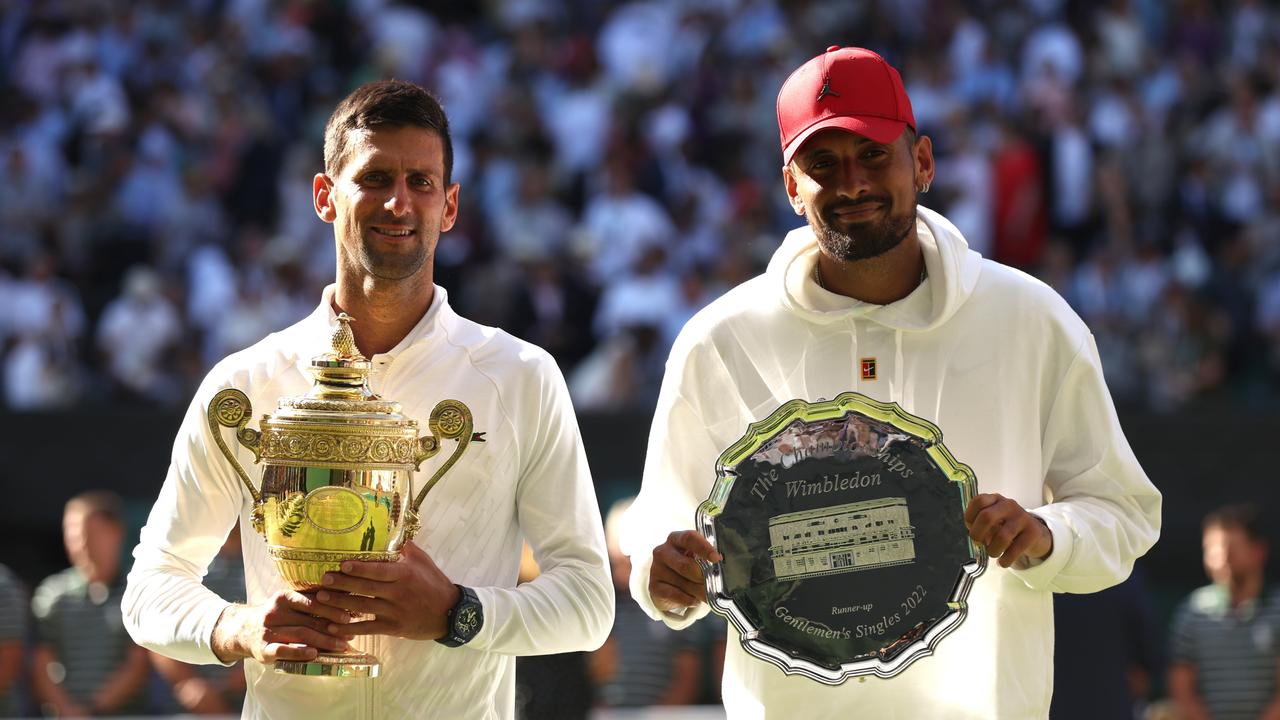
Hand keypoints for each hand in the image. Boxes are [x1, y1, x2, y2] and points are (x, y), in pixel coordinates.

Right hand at [211, 591, 354, 664]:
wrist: (243, 631)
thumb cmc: (277, 616)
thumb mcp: (289, 603)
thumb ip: (310, 601)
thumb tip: (345, 601)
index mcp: (283, 597)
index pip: (312, 602)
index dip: (332, 609)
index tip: (350, 616)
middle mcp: (274, 613)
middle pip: (309, 620)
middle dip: (332, 628)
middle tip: (350, 634)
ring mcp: (268, 631)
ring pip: (300, 634)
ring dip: (323, 641)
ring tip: (341, 645)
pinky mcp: (263, 649)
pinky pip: (283, 650)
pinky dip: (299, 652)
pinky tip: (314, 654)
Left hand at [315, 541, 459, 640]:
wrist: (450, 613)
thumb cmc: (434, 584)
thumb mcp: (424, 562)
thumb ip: (406, 548)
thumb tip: (390, 530)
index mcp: (404, 574)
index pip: (378, 570)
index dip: (359, 569)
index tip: (341, 564)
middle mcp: (398, 593)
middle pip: (365, 588)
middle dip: (342, 584)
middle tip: (324, 579)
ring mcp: (394, 612)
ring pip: (362, 607)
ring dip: (340, 603)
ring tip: (321, 599)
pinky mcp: (393, 627)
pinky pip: (368, 628)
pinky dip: (350, 628)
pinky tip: (333, 626)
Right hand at [649, 530, 721, 612]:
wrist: (667, 585)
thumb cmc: (687, 566)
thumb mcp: (695, 557)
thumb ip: (706, 559)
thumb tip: (720, 568)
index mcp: (676, 539)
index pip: (689, 538)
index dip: (704, 548)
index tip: (717, 558)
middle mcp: (663, 551)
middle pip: (685, 564)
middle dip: (702, 577)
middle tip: (714, 584)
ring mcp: (656, 569)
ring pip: (682, 582)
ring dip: (698, 591)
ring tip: (707, 595)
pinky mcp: (654, 586)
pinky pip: (676, 595)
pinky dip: (689, 600)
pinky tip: (695, 600)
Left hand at [965, 493, 1052, 567]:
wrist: (1036, 533)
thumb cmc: (1007, 527)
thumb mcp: (994, 520)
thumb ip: (981, 525)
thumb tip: (976, 539)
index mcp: (996, 500)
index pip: (979, 501)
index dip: (970, 516)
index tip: (970, 528)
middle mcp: (1009, 505)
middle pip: (987, 517)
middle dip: (977, 534)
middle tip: (978, 544)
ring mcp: (1022, 518)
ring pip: (1002, 537)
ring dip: (992, 550)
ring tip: (993, 553)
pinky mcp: (1033, 533)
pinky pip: (1015, 550)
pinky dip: (1005, 560)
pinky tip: (1002, 562)